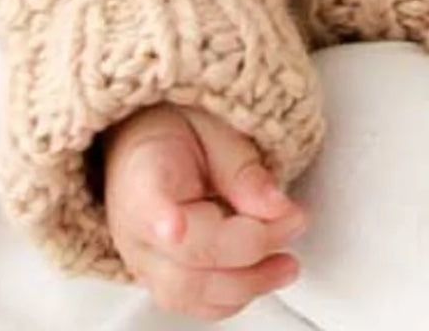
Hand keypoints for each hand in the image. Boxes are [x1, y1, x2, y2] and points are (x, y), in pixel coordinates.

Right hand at [102, 102, 307, 321]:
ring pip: (188, 294)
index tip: (175, 228)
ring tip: (288, 264)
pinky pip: (193, 303)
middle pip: (185, 263)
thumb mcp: (215, 126)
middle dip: (248, 253)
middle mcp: (134, 230)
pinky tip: (264, 275)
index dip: (165, 222)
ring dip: (248, 284)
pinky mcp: (157, 279)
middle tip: (294, 223)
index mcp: (143, 177)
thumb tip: (277, 207)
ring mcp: (142, 261)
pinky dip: (234, 296)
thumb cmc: (178, 128)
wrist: (145, 141)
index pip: (151, 206)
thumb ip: (243, 168)